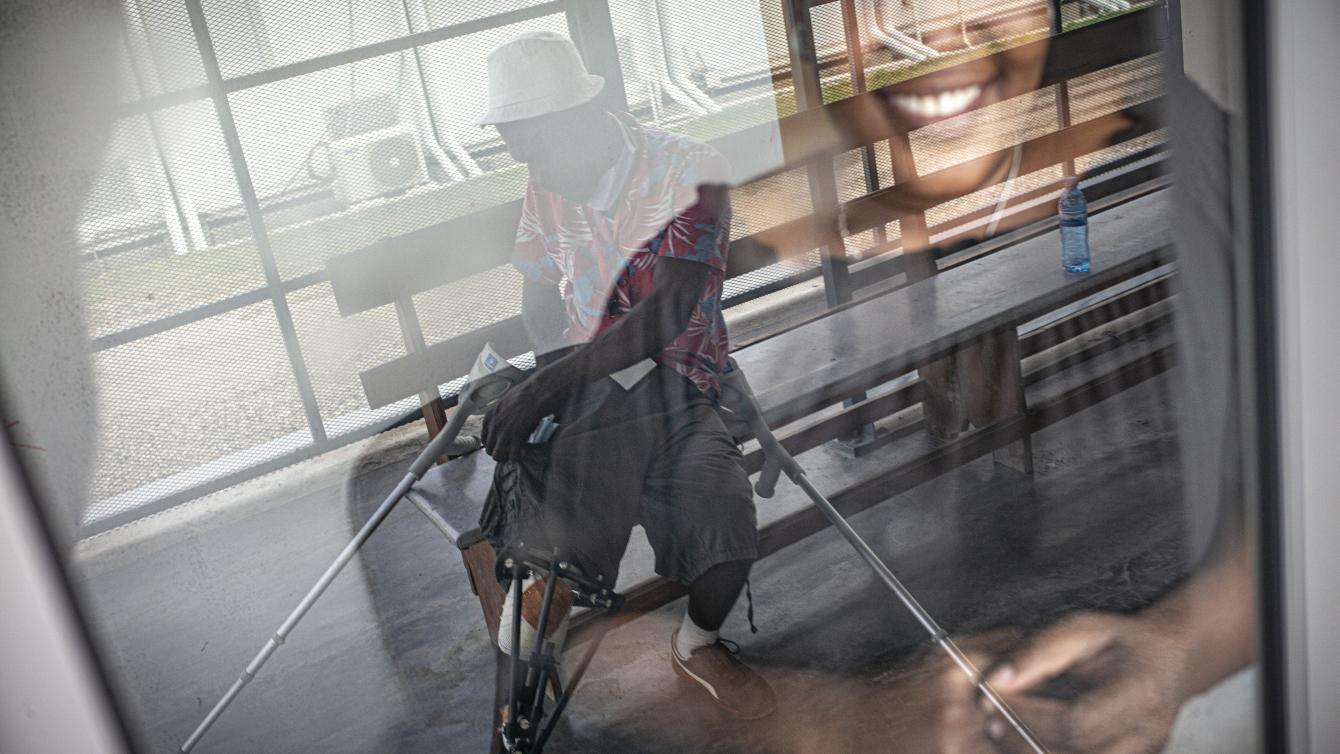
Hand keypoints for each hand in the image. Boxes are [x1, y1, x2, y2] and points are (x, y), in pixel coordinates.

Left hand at [481, 371, 558, 460]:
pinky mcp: (516, 437)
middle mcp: (494, 425)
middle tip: (512, 451)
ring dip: (508, 456)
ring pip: (498, 456)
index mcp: (490, 416)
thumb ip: (501, 414)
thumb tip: (505, 421)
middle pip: (490, 450)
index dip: (494, 444)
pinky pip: (513, 455)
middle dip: (500, 453)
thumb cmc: (526, 394)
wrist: (538, 392)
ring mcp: (504, 432)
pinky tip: (526, 451)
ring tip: (518, 452)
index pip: (484, 439)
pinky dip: (519, 456)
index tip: (503, 446)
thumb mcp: (506, 402)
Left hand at [979, 611, 1191, 753]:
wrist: (1171, 660)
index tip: (991, 700)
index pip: (1076, 723)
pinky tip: (1024, 741)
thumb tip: (994, 680)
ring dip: (1029, 753)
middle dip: (1022, 741)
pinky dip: (1047, 752)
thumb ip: (1037, 652)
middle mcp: (1147, 736)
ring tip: (1001, 732)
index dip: (1028, 716)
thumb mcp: (1081, 629)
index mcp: (1141, 694)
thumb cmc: (1121, 640)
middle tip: (990, 722)